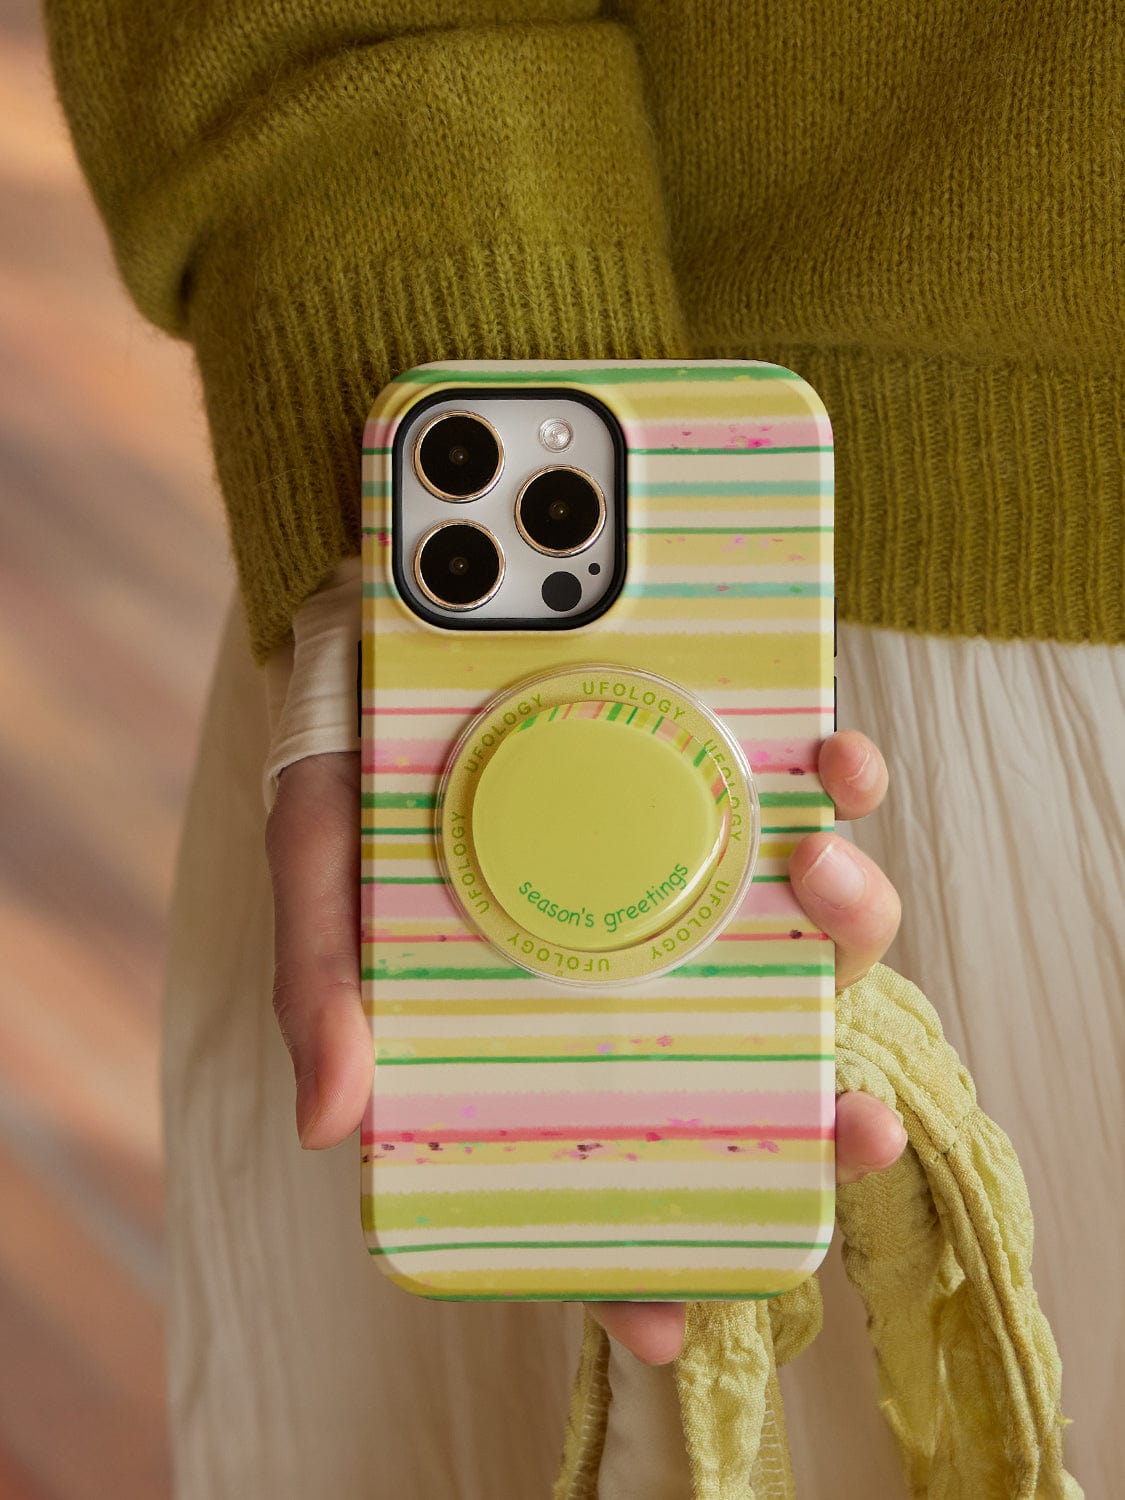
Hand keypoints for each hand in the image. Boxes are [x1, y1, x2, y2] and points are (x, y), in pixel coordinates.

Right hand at [265, 733, 906, 1359]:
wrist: (389, 633)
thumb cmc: (355, 781)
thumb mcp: (323, 878)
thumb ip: (321, 988)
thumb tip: (325, 1124)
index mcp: (544, 1014)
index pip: (604, 1154)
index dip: (642, 1254)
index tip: (676, 1319)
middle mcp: (636, 955)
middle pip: (750, 1061)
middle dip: (820, 1111)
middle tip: (852, 1128)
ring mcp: (690, 867)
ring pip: (806, 935)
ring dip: (849, 921)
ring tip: (819, 875)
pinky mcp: (719, 773)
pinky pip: (805, 794)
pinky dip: (835, 784)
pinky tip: (831, 766)